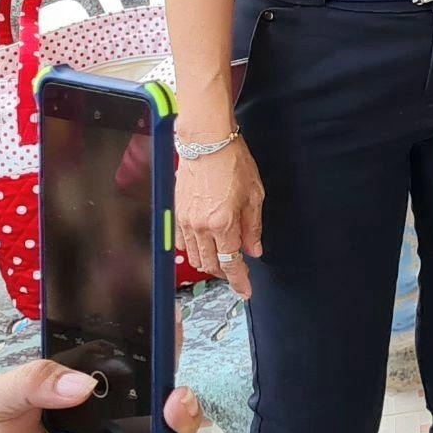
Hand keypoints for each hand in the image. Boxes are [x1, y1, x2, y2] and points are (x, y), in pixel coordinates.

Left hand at [0, 359, 203, 432]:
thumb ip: (34, 378)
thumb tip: (80, 382)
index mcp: (76, 393)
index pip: (123, 365)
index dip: (150, 346)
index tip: (168, 324)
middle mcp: (97, 424)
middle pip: (153, 402)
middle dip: (175, 385)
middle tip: (176, 374)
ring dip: (173, 425)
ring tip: (171, 409)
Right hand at [177, 137, 262, 298]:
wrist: (206, 141)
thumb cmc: (234, 162)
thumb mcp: (254, 195)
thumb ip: (254, 227)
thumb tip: (255, 251)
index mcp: (223, 223)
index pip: (230, 263)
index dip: (239, 281)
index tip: (246, 291)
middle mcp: (201, 226)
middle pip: (211, 264)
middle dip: (225, 273)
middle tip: (238, 271)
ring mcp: (185, 220)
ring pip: (195, 257)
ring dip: (209, 263)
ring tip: (224, 257)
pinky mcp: (176, 213)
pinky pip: (182, 243)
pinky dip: (194, 250)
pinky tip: (206, 244)